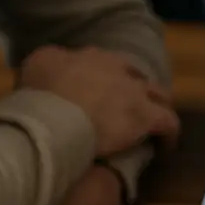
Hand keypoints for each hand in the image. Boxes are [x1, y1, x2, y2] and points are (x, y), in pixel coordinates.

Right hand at [19, 45, 179, 156]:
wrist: (51, 118)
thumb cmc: (36, 98)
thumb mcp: (35, 67)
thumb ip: (49, 64)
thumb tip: (52, 69)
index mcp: (88, 56)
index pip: (105, 63)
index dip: (106, 79)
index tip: (101, 95)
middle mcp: (116, 67)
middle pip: (135, 75)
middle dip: (134, 89)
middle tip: (127, 109)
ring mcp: (134, 91)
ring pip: (157, 94)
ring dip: (155, 107)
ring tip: (151, 126)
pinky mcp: (147, 116)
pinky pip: (168, 122)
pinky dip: (168, 134)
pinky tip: (165, 147)